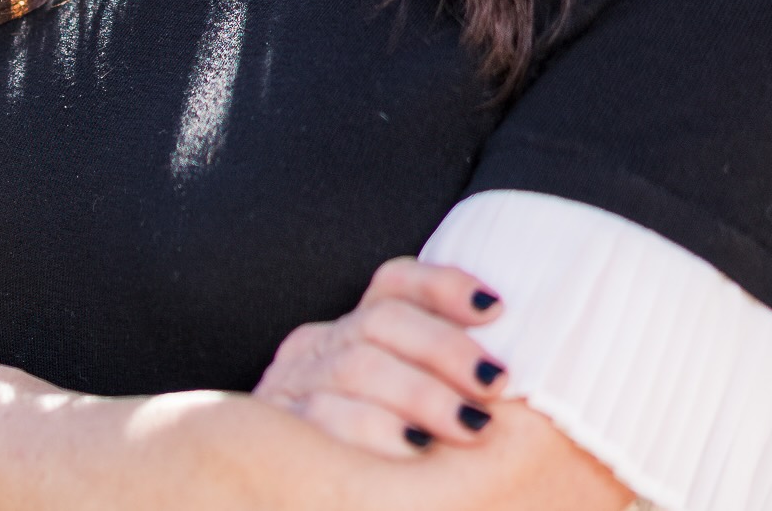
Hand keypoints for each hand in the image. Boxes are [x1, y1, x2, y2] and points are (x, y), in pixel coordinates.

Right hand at [254, 256, 507, 459]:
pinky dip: (373, 429)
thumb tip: (511, 383)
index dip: (443, 286)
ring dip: (421, 393)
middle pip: (381, 321)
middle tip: (495, 383)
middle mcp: (319, 347)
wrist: (261, 495)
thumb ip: (439, 386)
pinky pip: (323, 417)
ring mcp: (292, 385)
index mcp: (351, 331)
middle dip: (445, 348)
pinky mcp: (278, 429)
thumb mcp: (399, 411)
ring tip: (471, 423)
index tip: (496, 309)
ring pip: (356, 365)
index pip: (393, 283)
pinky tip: (415, 448)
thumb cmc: (370, 461)